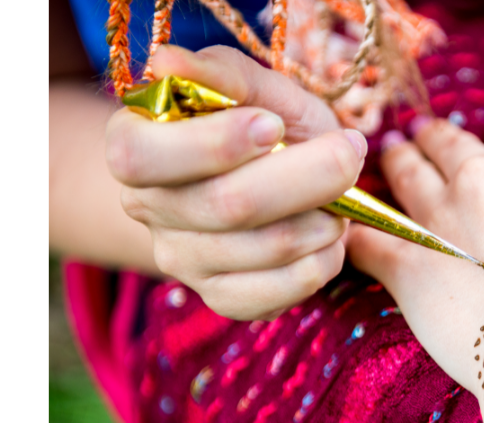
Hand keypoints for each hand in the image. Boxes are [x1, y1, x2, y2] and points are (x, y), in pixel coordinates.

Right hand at [106, 45, 365, 319]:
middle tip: (348, 152)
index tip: (271, 126)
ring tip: (338, 199)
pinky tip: (325, 237)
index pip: (142, 156)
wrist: (280, 178)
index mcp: (135, 144)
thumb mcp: (258, 89)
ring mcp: (181, 261)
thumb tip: (169, 62)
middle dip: (308, 177)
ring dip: (324, 219)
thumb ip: (223, 75)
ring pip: (267, 249)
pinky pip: (280, 293)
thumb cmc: (267, 124)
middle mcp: (147, 208)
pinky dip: (322, 262)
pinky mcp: (221, 298)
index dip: (212, 144)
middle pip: (227, 205)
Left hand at [349, 111, 483, 388]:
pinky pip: (370, 238)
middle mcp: (480, 177)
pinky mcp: (408, 267)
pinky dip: (359, 228)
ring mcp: (438, 220)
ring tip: (393, 157)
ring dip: (397, 159)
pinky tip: (353, 226)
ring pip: (404, 172)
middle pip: (446, 140)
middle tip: (423, 137)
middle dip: (436, 137)